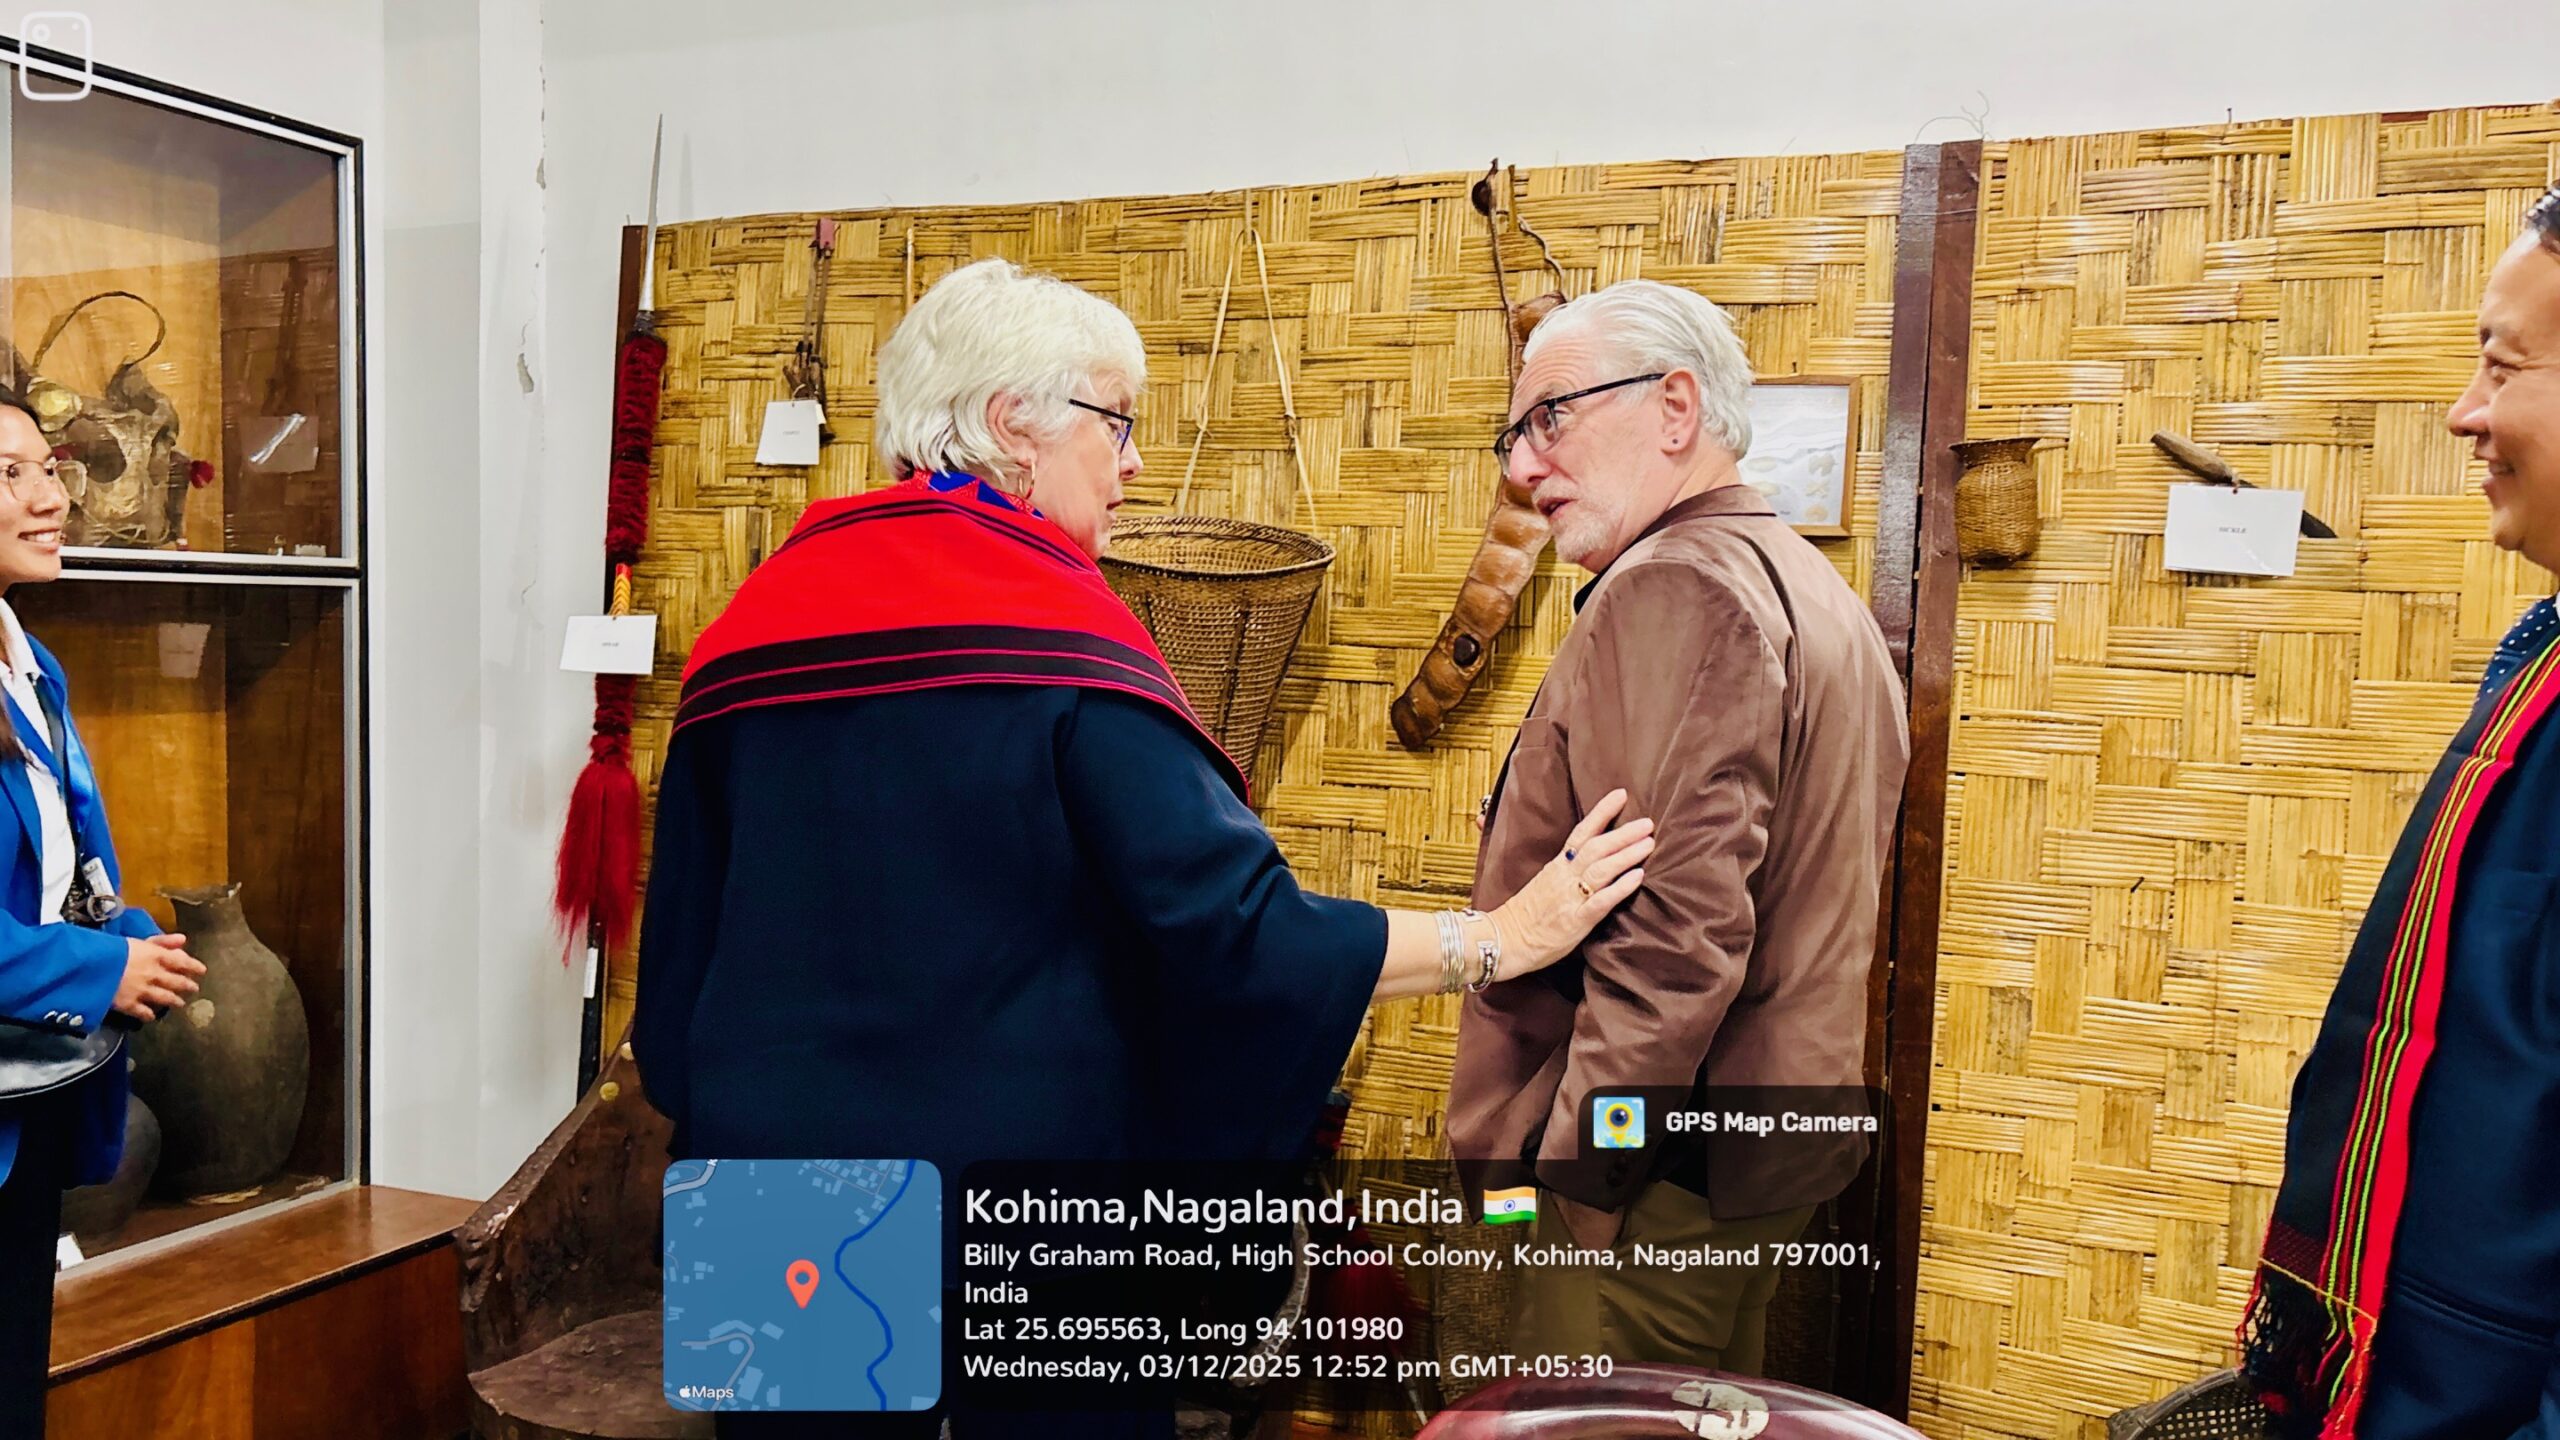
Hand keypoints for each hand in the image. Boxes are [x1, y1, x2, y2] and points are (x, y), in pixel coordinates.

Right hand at [115, 933, 202, 1021]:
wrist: (90, 968)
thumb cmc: (111, 949)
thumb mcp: (137, 940)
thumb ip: (162, 941)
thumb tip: (183, 939)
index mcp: (156, 956)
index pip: (182, 962)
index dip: (193, 966)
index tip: (202, 970)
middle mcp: (154, 975)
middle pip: (176, 982)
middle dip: (187, 985)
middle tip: (194, 988)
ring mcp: (143, 991)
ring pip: (164, 998)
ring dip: (174, 1001)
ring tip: (180, 1003)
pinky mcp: (129, 1004)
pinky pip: (143, 1012)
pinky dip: (149, 1015)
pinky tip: (151, 1016)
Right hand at [1486, 789, 1652, 979]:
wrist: (1503, 940)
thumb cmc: (1524, 915)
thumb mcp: (1543, 882)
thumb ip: (1563, 869)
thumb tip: (1585, 856)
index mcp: (1557, 866)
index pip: (1581, 832)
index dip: (1602, 812)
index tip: (1621, 795)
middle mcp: (1564, 877)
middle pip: (1596, 847)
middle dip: (1624, 833)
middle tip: (1648, 822)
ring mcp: (1570, 898)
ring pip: (1601, 869)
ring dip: (1627, 854)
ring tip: (1648, 843)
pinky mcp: (1576, 921)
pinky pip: (1600, 901)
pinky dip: (1620, 888)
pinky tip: (1637, 877)